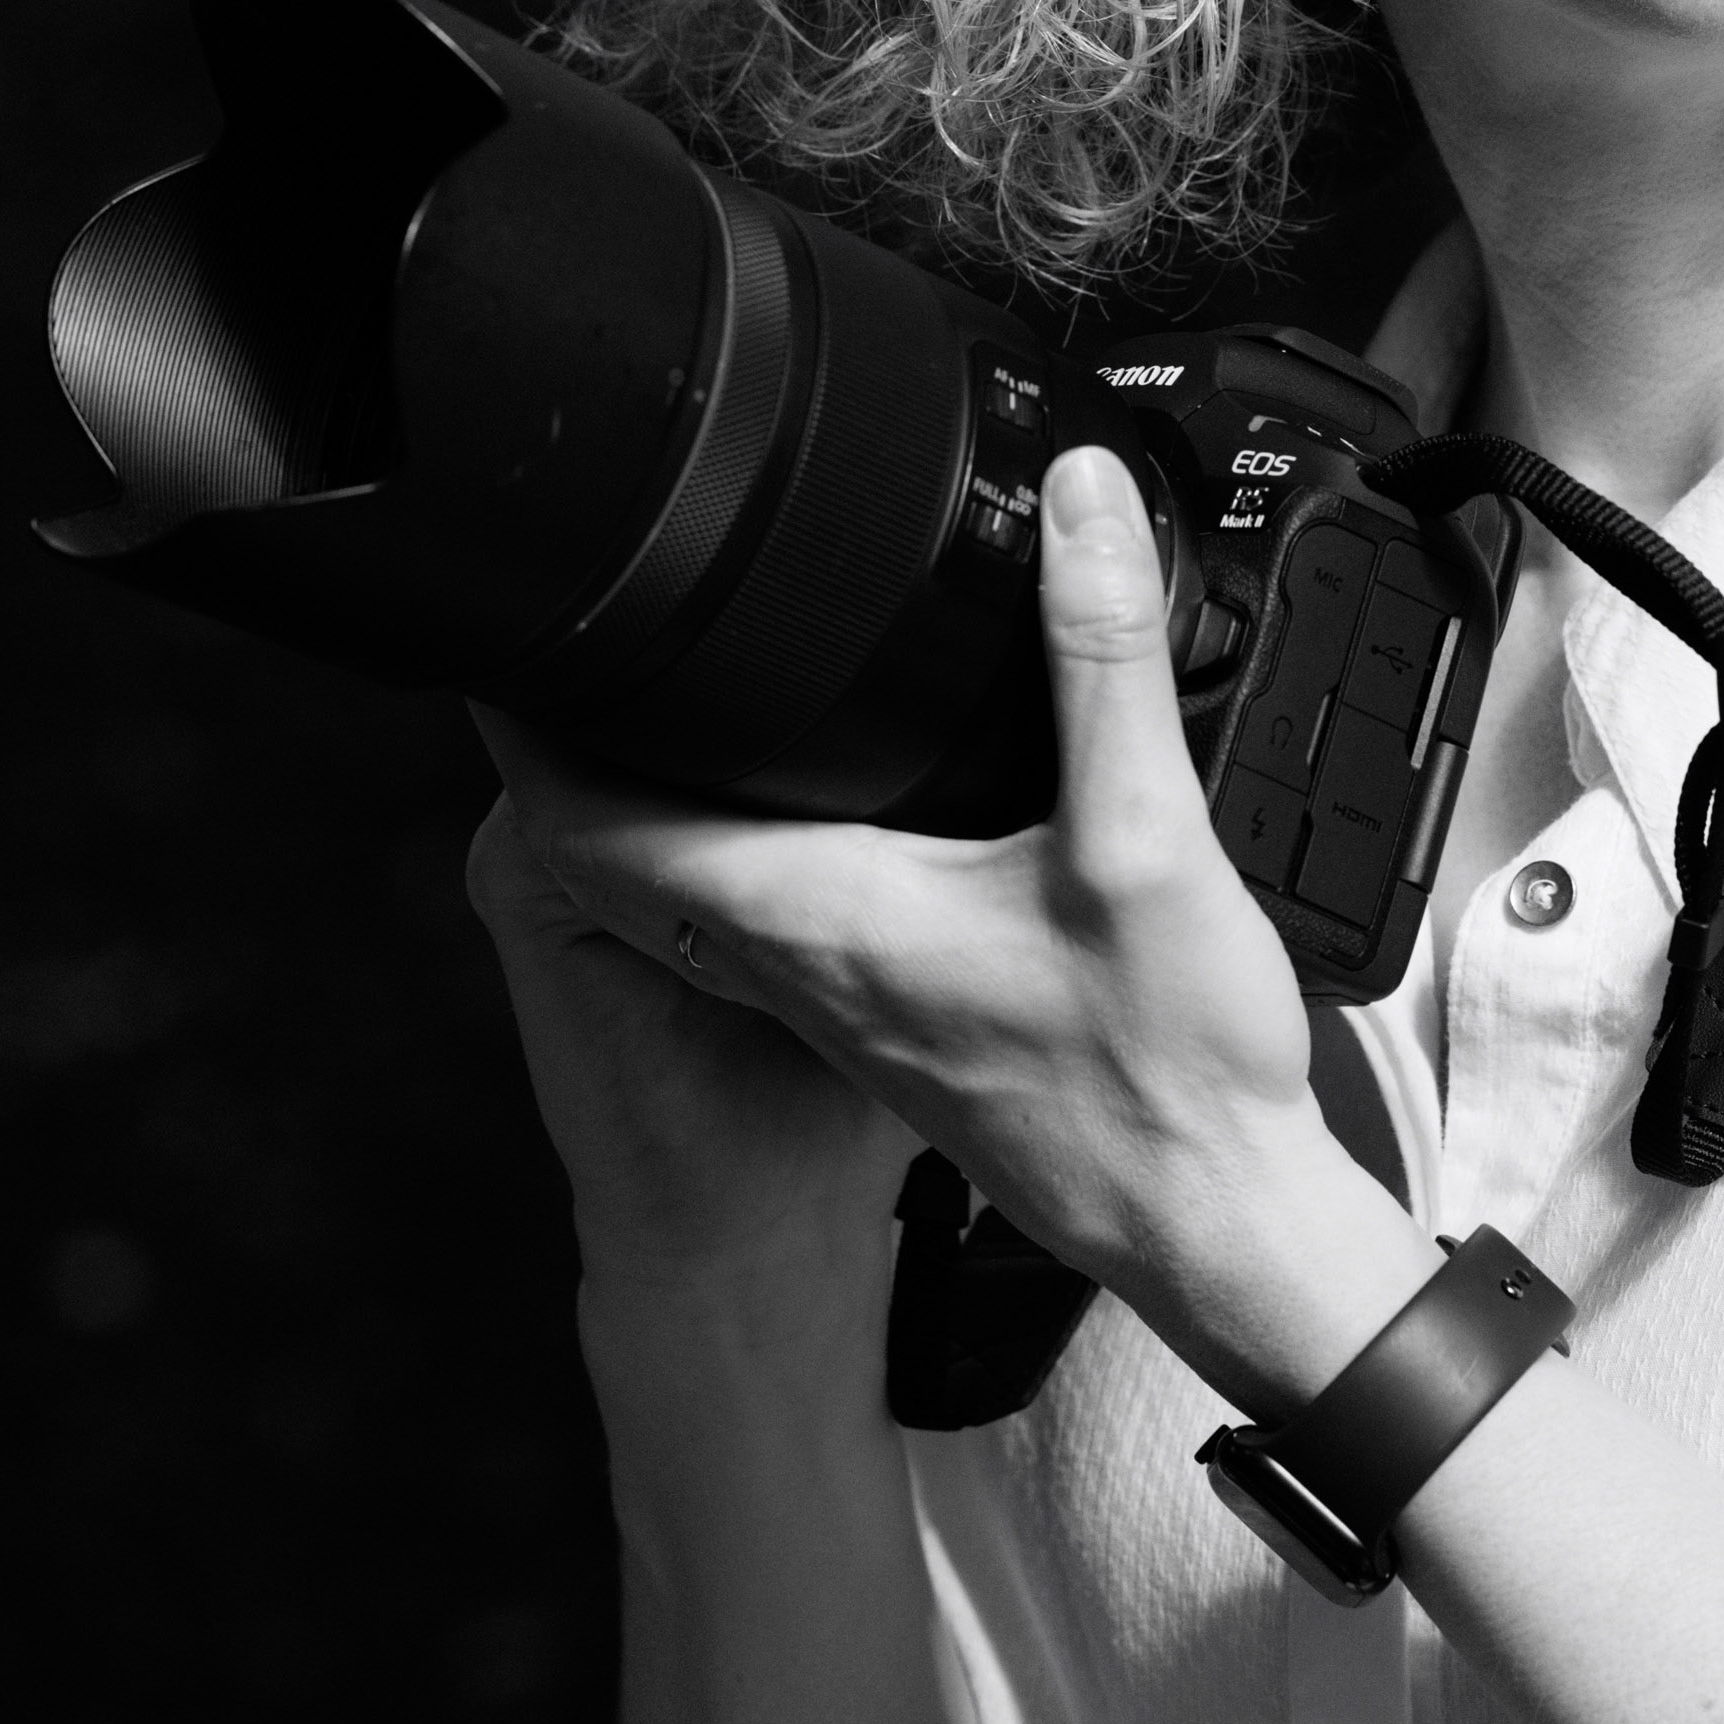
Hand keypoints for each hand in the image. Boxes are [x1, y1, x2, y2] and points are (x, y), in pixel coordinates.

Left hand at [473, 446, 1350, 1370]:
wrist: (1211, 1219)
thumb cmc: (1161, 1075)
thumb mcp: (1144, 836)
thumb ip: (1102, 656)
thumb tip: (1079, 504)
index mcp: (817, 920)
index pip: (594, 833)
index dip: (531, 730)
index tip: (512, 633)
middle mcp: (803, 964)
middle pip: (622, 852)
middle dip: (586, 739)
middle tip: (586, 629)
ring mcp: (845, 998)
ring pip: (695, 883)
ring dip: (667, 790)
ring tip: (677, 681)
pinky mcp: (901, 1010)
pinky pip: (775, 909)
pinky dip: (754, 832)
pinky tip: (828, 787)